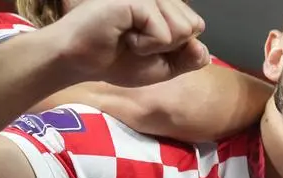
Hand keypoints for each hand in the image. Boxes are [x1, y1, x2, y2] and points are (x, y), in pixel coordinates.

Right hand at [46, 0, 208, 87]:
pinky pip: (164, 34)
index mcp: (164, 6)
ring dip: (157, 46)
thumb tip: (202, 47)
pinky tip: (125, 37)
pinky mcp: (136, 1)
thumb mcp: (163, 66)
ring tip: (131, 39)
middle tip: (139, 43)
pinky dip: (146, 46)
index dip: (178, 47)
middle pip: (193, 26)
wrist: (80, 61)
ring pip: (183, 29)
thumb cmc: (117, 61)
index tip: (149, 47)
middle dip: (170, 46)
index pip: (196, 27)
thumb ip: (188, 59)